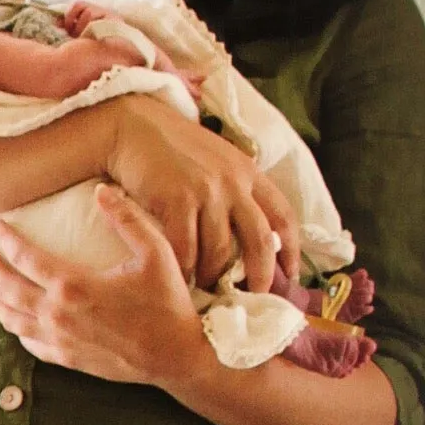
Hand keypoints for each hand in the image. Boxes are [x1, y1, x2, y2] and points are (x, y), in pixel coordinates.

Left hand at [0, 191, 205, 386]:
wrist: (177, 356)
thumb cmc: (168, 303)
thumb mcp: (156, 253)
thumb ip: (127, 219)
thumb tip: (102, 190)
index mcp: (75, 286)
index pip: (25, 258)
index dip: (4, 240)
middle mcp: (59, 315)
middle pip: (6, 288)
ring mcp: (59, 340)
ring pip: (10, 317)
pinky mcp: (66, 358)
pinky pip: (27, 341)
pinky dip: (13, 324)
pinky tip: (13, 314)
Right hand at [93, 91, 296, 295]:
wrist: (132, 127)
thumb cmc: (171, 146)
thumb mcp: (216, 158)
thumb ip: (235, 185)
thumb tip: (244, 225)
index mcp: (249, 172)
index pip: (283, 216)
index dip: (292, 250)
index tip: (290, 276)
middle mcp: (235, 183)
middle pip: (260, 241)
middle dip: (260, 275)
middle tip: (252, 297)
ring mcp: (207, 192)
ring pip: (220, 252)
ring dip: (213, 277)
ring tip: (205, 290)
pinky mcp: (177, 201)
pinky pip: (185, 249)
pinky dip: (183, 269)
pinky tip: (178, 278)